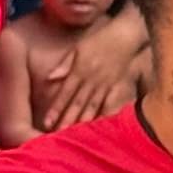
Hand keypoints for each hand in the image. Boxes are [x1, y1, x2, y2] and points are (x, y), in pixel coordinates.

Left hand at [43, 9, 148, 129]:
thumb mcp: (78, 49)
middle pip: (77, 104)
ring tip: (75, 135)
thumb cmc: (99, 40)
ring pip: (92, 106)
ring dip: (83, 121)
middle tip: (58, 136)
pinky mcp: (117, 86)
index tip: (47, 122)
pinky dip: (103, 115)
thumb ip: (64, 65)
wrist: (125, 37)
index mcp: (79, 71)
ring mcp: (105, 85)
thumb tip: (49, 78)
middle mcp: (91, 80)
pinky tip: (99, 126)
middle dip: (67, 120)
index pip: (65, 93)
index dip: (56, 108)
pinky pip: (109, 104)